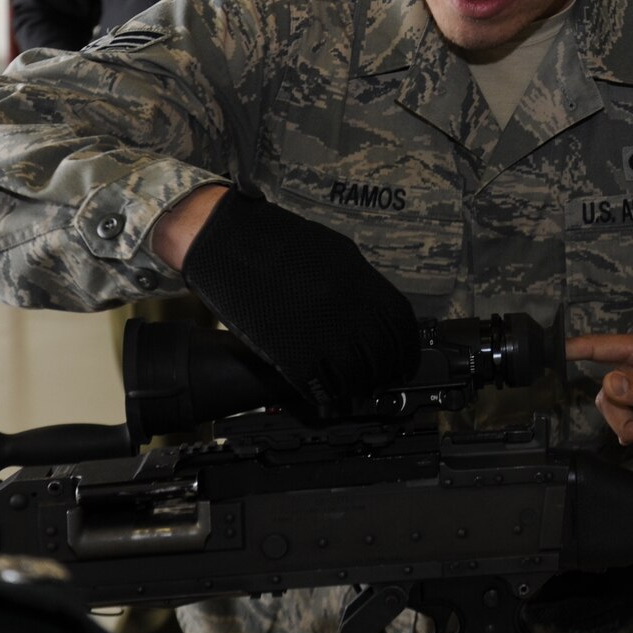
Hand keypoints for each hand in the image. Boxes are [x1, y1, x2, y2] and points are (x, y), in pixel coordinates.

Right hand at [178, 189, 419, 411]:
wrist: (226, 240)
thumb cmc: (276, 241)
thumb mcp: (333, 252)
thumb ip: (358, 282)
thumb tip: (376, 311)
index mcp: (359, 281)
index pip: (401, 324)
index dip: (406, 348)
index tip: (403, 360)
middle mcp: (346, 307)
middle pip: (383, 353)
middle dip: (386, 371)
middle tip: (382, 378)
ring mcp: (318, 330)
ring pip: (355, 373)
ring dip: (358, 385)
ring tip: (354, 388)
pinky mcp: (289, 350)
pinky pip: (319, 383)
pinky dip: (327, 393)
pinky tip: (326, 393)